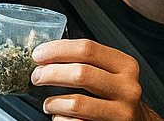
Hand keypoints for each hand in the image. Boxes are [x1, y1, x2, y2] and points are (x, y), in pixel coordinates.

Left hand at [30, 39, 163, 120]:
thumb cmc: (116, 94)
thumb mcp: (111, 71)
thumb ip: (86, 60)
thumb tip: (46, 54)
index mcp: (124, 65)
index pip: (86, 48)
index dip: (57, 50)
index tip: (38, 55)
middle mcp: (127, 88)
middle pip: (80, 73)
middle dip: (50, 74)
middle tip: (36, 77)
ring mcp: (122, 112)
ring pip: (77, 103)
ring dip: (53, 103)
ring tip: (48, 103)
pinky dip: (62, 120)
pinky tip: (60, 117)